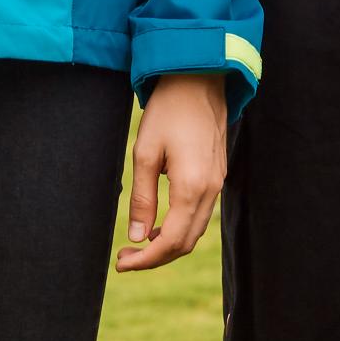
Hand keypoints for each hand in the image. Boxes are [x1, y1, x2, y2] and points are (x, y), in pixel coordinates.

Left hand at [116, 71, 227, 272]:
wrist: (199, 78)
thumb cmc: (168, 110)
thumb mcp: (145, 153)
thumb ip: (143, 199)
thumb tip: (138, 237)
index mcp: (192, 186)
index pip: (172, 241)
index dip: (146, 259)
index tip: (121, 263)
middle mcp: (211, 189)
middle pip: (186, 242)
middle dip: (156, 257)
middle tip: (125, 256)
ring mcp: (218, 182)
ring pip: (196, 230)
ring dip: (168, 243)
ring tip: (139, 242)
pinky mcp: (217, 174)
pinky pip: (201, 213)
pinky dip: (180, 226)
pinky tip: (159, 222)